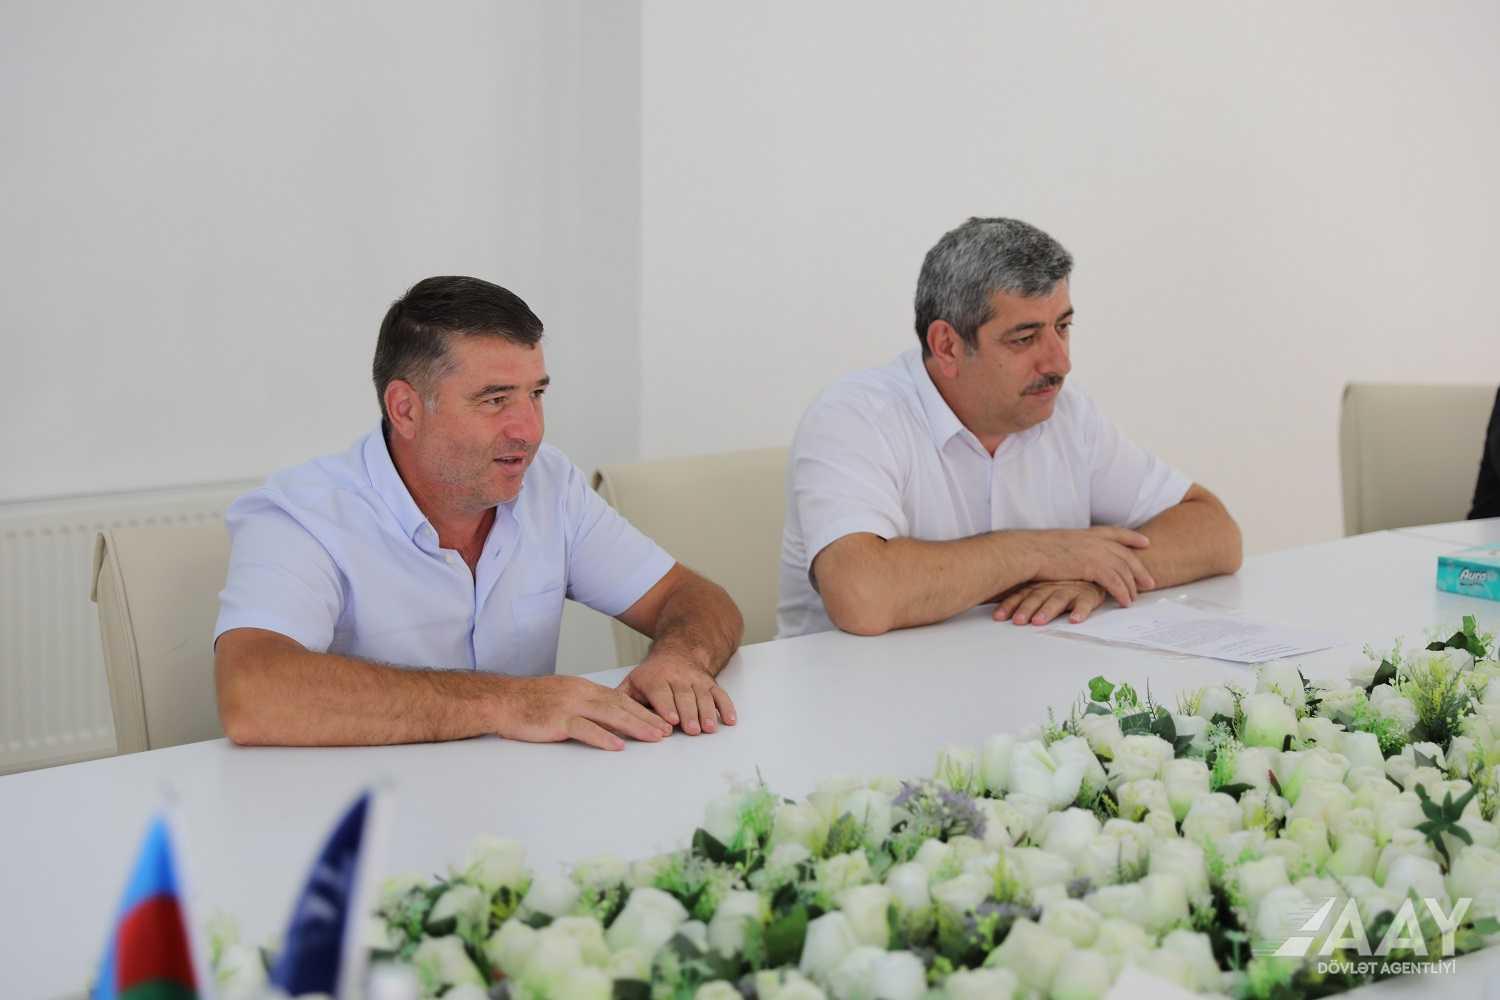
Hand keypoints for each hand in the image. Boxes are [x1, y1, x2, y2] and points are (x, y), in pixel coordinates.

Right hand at [496, 675, 672, 750]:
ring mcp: (569, 705)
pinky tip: (618, 745)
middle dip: (646, 718)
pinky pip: (585, 728)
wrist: (501, 700)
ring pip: (610, 714)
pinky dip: (603, 737)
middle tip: (666, 731)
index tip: (659, 720)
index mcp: (583, 687)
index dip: (641, 710)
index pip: (619, 698)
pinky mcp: (557, 720)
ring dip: (634, 726)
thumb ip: (584, 706)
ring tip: (653, 737)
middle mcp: (580, 693)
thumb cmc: (528, 702)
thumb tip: (607, 721)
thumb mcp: (562, 697)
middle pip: (621, 705)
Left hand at [619, 651, 736, 735]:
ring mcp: (696, 681)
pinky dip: (726, 707)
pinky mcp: (710, 684)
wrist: (678, 651)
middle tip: (691, 730)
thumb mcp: (633, 682)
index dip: (666, 707)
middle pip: (684, 697)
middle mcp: (677, 678)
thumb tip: (608, 718)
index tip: (671, 720)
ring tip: (708, 728)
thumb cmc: (652, 675)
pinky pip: (720, 694)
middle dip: (688, 714)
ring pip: (702, 697)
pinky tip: (729, 720)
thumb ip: (623, 699)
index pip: (661, 693)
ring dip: (707, 713)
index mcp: (655, 679)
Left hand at [994, 579, 1107, 625]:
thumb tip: (993, 610)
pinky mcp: (1088, 596)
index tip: (998, 617)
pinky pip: (1085, 603)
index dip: (1009, 605)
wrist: (1090, 572)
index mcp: (1037, 585)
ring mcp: (1069, 590)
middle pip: (1036, 597)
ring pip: (1057, 600)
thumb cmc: (1061, 584)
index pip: (1020, 595)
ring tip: (1039, 621)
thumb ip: (1020, 597)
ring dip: (1047, 610)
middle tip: (1018, 621)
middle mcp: (1051, 586)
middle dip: (1026, 609)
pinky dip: (1080, 611)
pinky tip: (1075, 619)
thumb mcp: (1039, 587)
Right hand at [1024, 527, 1153, 606]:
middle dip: (1140, 569)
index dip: (1132, 538)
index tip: (1145, 542)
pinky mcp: (1093, 567)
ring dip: (1131, 586)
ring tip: (1135, 599)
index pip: (1117, 533)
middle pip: (1126, 555)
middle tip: (1149, 583)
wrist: (1028, 552)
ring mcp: (1096, 553)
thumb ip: (1073, 547)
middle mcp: (1096, 541)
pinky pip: (1115, 582)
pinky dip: (1122, 593)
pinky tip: (1125, 602)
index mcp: (1088, 533)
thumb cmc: (1035, 550)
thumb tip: (1073, 554)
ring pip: (1123, 571)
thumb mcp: (1059, 542)